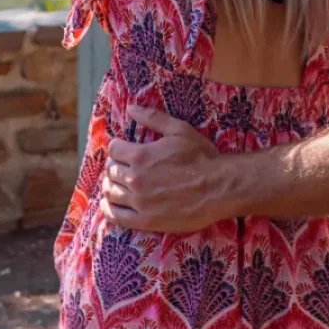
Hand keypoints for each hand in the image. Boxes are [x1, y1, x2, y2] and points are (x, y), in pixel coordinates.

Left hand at [101, 105, 234, 232]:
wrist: (219, 188)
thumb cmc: (202, 157)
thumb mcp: (179, 130)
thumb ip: (153, 118)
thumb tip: (131, 108)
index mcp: (140, 155)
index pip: (114, 149)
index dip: (118, 148)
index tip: (123, 151)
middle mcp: (135, 179)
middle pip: (110, 170)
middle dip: (114, 166)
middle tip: (123, 168)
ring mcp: (139, 202)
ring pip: (111, 192)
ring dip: (110, 186)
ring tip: (117, 185)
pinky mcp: (145, 221)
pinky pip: (117, 217)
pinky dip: (108, 210)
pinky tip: (109, 206)